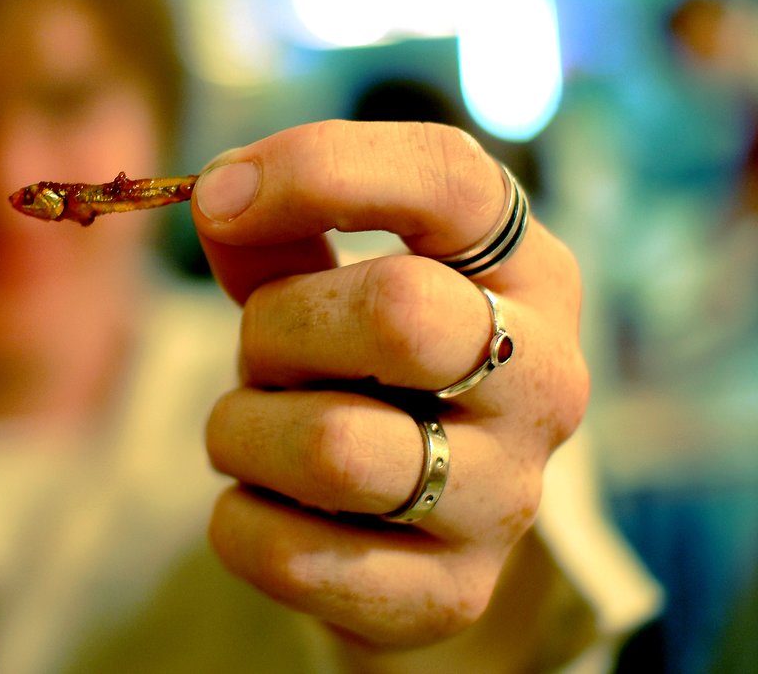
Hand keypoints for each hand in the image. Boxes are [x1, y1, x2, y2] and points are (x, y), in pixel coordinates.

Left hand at [191, 120, 586, 648]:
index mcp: (525, 268)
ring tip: (261, 432)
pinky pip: (293, 555)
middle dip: (279, 326)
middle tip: (265, 352)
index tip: (219, 197)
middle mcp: (545, 376)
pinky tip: (269, 506)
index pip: (450, 178)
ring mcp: (510, 495)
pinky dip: (241, 523)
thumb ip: (277, 230)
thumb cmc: (361, 367)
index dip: (317, 168)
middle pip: (398, 311)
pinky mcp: (452, 595)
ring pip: (333, 448)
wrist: (411, 525)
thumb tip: (217, 196)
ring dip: (245, 431)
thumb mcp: (329, 280)